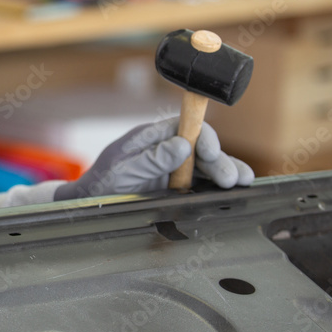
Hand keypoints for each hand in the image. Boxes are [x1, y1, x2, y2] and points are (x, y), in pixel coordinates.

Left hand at [54, 118, 253, 199]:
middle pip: (202, 149)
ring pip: (206, 167)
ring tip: (243, 183)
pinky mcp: (176, 187)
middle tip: (232, 179)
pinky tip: (234, 193)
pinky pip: (201, 184)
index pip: (186, 128)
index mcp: (151, 137)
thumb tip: (183, 145)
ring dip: (226, 173)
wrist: (88, 204)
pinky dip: (218, 188)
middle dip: (220, 161)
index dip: (204, 138)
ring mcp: (172, 168)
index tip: (212, 153)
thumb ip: (151, 159)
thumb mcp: (122, 170)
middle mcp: (165, 149)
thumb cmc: (100, 183)